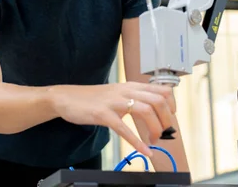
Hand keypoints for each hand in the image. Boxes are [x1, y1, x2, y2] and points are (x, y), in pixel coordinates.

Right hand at [49, 82, 175, 156]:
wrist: (66, 98)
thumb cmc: (92, 98)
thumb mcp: (116, 93)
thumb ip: (133, 98)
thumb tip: (151, 110)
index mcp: (130, 86)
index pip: (160, 89)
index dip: (171, 104)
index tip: (171, 117)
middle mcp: (125, 91)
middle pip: (157, 100)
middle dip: (166, 119)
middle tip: (164, 132)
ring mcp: (114, 101)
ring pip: (145, 110)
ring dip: (155, 129)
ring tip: (154, 140)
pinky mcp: (103, 114)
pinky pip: (124, 129)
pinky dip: (138, 142)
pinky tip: (144, 151)